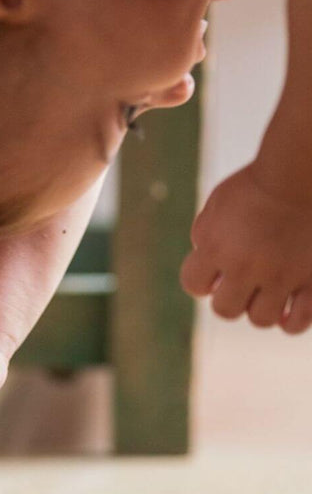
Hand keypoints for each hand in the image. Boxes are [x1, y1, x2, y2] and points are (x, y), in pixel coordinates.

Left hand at [180, 164, 311, 333]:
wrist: (299, 173)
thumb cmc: (255, 185)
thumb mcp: (216, 207)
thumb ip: (205, 237)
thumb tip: (208, 271)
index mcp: (216, 248)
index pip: (193, 285)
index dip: (200, 280)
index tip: (212, 271)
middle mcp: (246, 266)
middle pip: (225, 310)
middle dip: (228, 298)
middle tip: (240, 282)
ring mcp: (282, 275)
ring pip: (261, 320)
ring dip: (259, 309)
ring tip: (266, 292)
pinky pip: (300, 320)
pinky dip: (292, 320)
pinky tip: (290, 307)